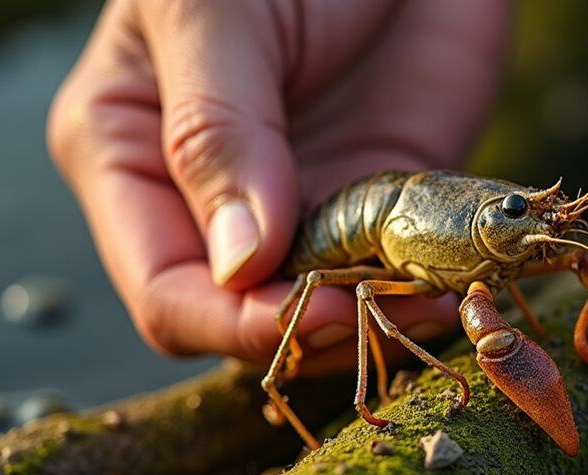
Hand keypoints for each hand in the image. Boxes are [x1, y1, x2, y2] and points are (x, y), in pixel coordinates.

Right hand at [48, 0, 507, 370]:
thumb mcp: (215, 15)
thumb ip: (215, 133)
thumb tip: (239, 265)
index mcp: (132, 160)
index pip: (166, 291)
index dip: (232, 320)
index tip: (310, 310)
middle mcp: (210, 202)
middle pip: (244, 319)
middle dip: (311, 331)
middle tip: (384, 314)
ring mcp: (300, 207)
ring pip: (326, 312)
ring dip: (377, 322)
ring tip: (432, 302)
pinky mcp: (377, 201)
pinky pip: (392, 272)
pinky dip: (422, 290)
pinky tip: (455, 286)